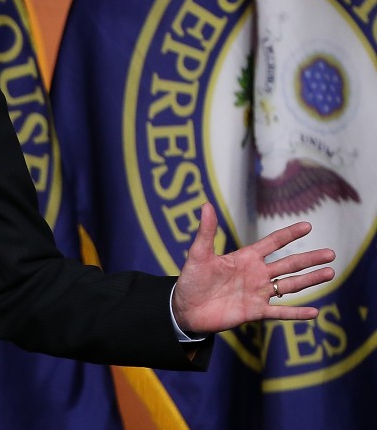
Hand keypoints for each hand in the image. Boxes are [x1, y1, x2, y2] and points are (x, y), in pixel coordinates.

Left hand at [172, 202, 335, 334]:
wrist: (186, 308)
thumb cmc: (192, 279)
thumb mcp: (199, 254)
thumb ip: (206, 232)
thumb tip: (206, 204)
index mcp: (245, 258)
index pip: (272, 243)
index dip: (289, 234)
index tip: (308, 226)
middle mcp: (256, 274)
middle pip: (289, 264)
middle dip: (309, 259)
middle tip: (331, 253)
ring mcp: (258, 293)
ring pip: (290, 286)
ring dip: (310, 280)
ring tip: (330, 273)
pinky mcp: (255, 312)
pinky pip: (280, 312)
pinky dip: (296, 313)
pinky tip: (314, 312)